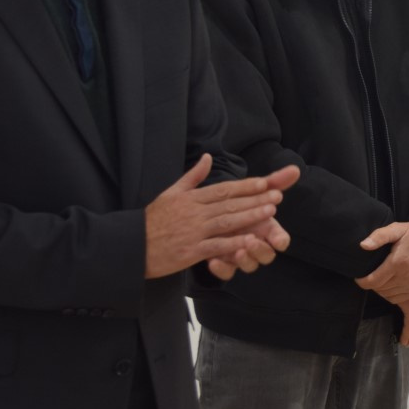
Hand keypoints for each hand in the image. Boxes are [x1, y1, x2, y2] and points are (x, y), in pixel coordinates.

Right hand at [144, 156, 298, 279]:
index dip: (245, 186)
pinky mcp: (190, 251)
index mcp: (191, 198)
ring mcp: (193, 232)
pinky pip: (216, 246)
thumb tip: (207, 157)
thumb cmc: (152, 220)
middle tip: (277, 196)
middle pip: (230, 204)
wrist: (131, 245)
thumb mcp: (170, 193)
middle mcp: (194, 213)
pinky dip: (233, 244)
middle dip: (255, 200)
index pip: (223, 190)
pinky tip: (250, 241)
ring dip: (250, 217)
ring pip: (227, 222)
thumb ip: (192, 176)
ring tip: (270, 212)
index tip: (265, 183)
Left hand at [355, 222, 408, 344]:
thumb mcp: (396, 229)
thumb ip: (379, 236)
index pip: (374, 281)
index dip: (363, 282)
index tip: (359, 281)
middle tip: (376, 288)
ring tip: (399, 338)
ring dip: (400, 323)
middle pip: (386, 295)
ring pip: (404, 311)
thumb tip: (363, 245)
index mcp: (399, 264)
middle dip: (379, 294)